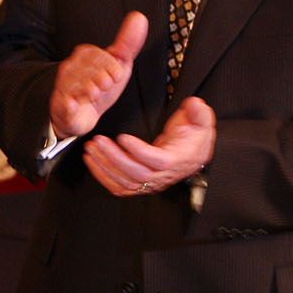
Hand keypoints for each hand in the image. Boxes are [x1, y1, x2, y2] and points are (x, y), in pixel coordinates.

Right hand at [49, 11, 146, 138]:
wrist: (82, 113)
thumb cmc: (100, 86)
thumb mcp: (117, 63)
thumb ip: (127, 42)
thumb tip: (139, 18)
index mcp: (85, 56)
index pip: (97, 55)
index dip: (112, 66)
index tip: (117, 75)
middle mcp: (71, 68)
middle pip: (88, 69)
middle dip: (103, 79)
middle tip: (106, 85)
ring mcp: (64, 86)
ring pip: (77, 85)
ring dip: (91, 92)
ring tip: (95, 95)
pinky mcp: (61, 104)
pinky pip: (64, 102)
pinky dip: (70, 103)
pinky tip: (75, 103)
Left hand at [83, 97, 215, 196]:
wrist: (192, 154)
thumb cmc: (193, 138)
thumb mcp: (201, 122)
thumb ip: (199, 113)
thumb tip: (194, 104)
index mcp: (178, 159)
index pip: (158, 161)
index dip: (139, 151)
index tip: (122, 137)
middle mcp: (164, 175)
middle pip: (137, 173)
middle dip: (114, 157)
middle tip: (98, 141)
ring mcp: (151, 182)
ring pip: (125, 182)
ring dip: (104, 166)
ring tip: (91, 148)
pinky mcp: (141, 185)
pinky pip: (119, 187)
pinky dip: (103, 176)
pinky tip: (92, 162)